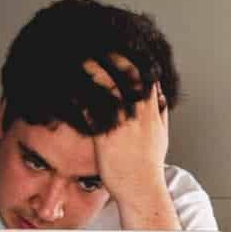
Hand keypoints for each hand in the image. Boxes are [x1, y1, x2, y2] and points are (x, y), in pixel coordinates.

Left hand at [82, 53, 168, 204]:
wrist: (141, 187)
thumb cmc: (148, 165)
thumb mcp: (161, 135)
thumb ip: (160, 114)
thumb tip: (161, 98)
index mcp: (152, 111)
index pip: (145, 75)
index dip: (133, 59)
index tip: (122, 47)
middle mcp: (138, 113)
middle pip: (127, 75)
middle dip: (113, 57)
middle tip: (97, 44)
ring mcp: (122, 123)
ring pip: (108, 87)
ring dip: (94, 70)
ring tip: (80, 56)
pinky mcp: (105, 135)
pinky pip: (92, 109)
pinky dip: (81, 95)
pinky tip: (70, 86)